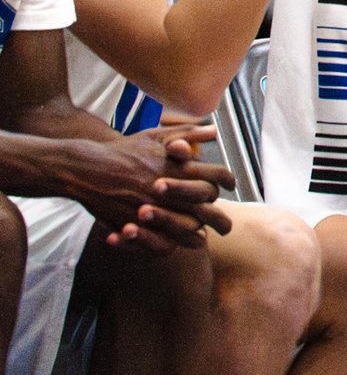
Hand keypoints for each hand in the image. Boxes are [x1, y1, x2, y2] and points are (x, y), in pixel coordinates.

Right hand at [55, 127, 233, 253]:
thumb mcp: (156, 136)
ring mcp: (155, 209)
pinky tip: (180, 243)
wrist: (88, 168)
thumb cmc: (124, 151)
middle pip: (208, 208)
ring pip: (189, 228)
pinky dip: (175, 243)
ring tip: (207, 236)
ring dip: (200, 233)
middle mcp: (171, 189)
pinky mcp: (139, 225)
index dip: (228, 181)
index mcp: (178, 167)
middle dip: (220, 218)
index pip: (217, 176)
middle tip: (226, 225)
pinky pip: (165, 242)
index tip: (231, 185)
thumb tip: (213, 130)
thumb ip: (186, 133)